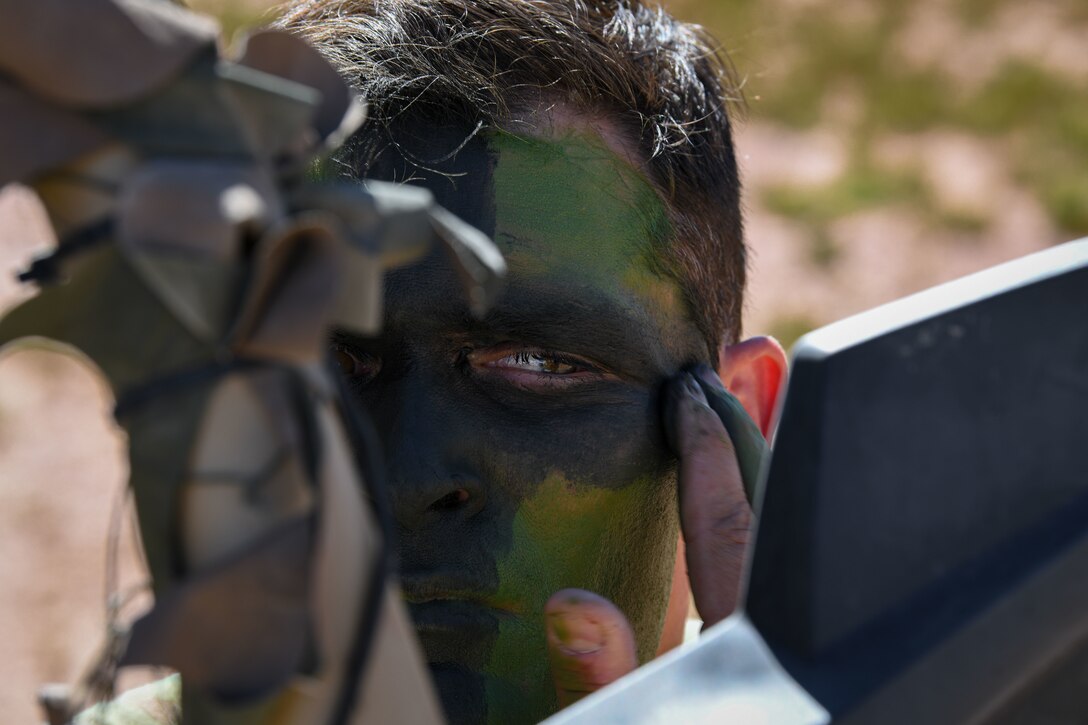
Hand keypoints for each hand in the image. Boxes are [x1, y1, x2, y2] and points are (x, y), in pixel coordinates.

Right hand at [545, 364, 769, 706]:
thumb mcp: (622, 719)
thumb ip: (600, 674)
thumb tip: (576, 606)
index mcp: (741, 640)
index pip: (725, 526)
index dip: (705, 451)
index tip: (686, 393)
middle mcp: (778, 627)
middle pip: (772, 514)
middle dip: (744, 436)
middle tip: (718, 378)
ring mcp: (789, 635)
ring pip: (786, 534)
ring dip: (760, 468)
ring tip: (737, 411)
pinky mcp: (786, 651)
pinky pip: (785, 561)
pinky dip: (767, 512)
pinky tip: (744, 496)